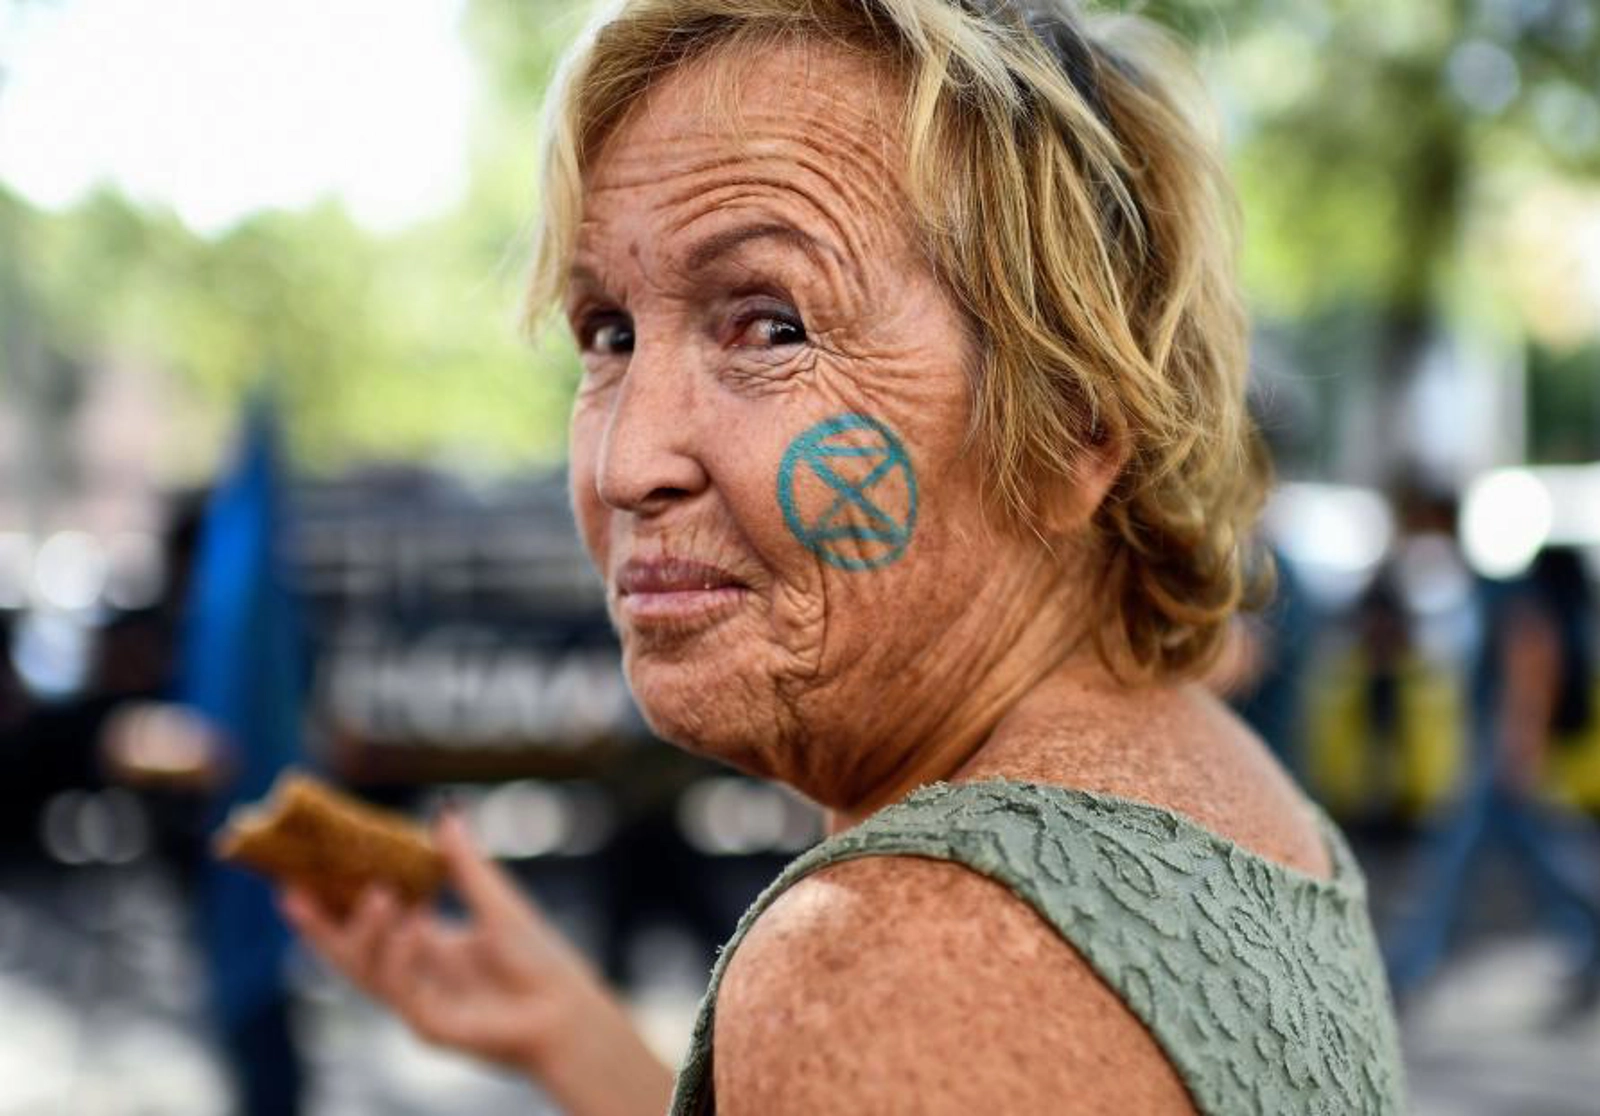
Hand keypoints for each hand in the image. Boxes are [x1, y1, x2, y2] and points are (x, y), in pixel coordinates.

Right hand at [280, 812, 675, 1115]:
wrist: (568, 1009)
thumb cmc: (539, 959)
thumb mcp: (497, 901)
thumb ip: (466, 864)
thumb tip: (445, 813)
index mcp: (426, 946)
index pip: (368, 924)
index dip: (333, 903)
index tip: (302, 874)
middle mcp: (415, 975)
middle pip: (351, 953)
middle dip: (319, 927)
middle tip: (291, 892)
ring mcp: (418, 1003)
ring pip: (368, 972)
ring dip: (366, 932)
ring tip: (379, 893)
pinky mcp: (430, 1027)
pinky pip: (402, 991)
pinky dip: (402, 955)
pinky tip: (414, 924)